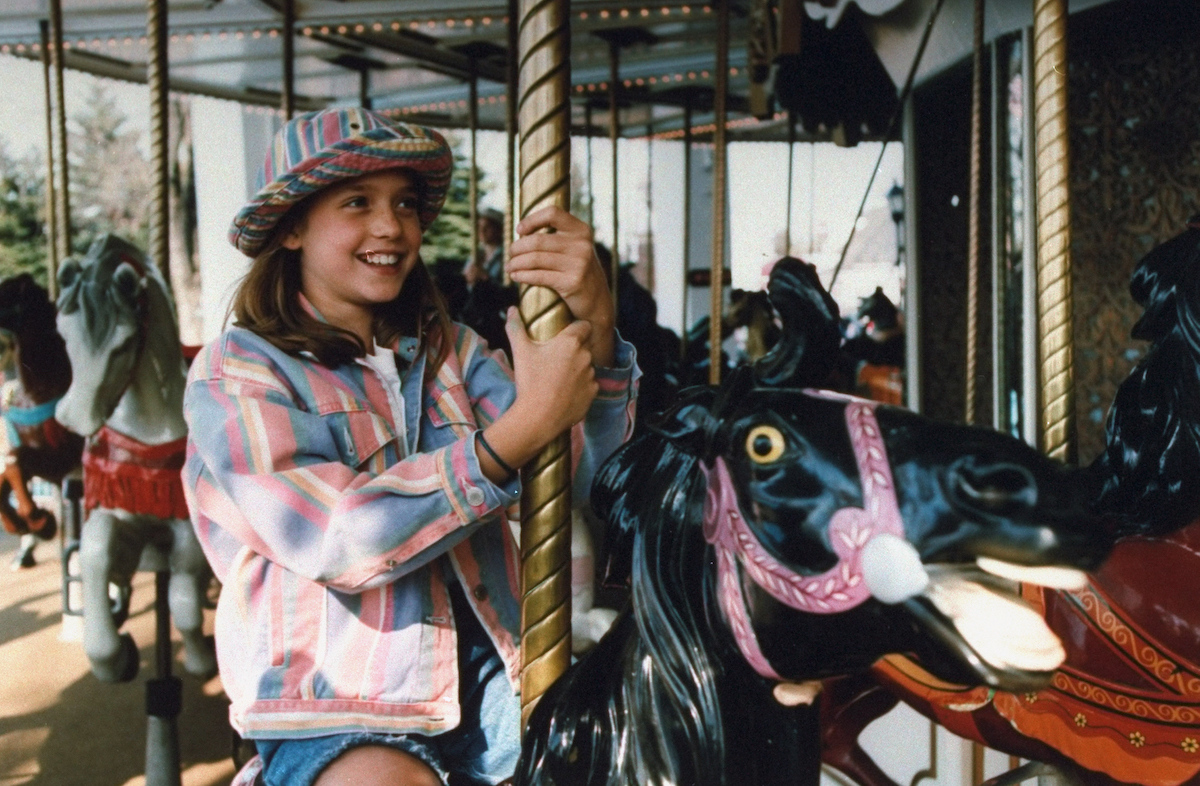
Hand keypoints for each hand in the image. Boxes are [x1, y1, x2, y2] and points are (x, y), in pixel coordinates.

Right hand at [477, 308, 598, 481]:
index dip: (576, 328)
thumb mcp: (520, 351)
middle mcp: (586, 356)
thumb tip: (512, 309)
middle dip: (573, 350)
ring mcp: (592, 375)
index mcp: (571, 342)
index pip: (584, 326)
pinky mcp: (593, 393)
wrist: (538, 417)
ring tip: (558, 378)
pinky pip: (588, 385)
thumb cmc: (530, 381)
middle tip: (555, 359)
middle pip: (584, 347)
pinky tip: (565, 392)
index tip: (565, 335)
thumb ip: (516, 327)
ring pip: (587, 366)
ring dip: (577, 368)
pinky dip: (580, 387)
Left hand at [507, 206, 614, 366]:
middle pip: (537, 240)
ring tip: (509, 267)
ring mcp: (578, 263)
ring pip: (534, 258)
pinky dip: (522, 275)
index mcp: (581, 230)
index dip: (531, 219)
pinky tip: (515, 276)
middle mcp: (582, 244)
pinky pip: (538, 276)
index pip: (552, 213)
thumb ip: (556, 237)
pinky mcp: (572, 282)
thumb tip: (521, 232)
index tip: (519, 230)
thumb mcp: (575, 249)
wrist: (597, 302)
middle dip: (517, 248)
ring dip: (516, 263)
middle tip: (509, 254)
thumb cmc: (577, 272)